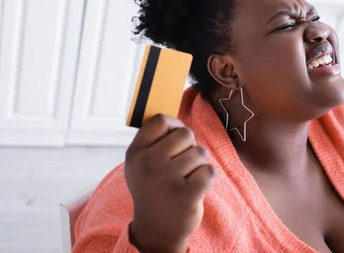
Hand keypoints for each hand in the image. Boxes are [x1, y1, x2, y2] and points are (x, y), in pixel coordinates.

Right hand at [125, 114, 214, 252]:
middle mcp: (148, 165)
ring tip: (186, 179)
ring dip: (198, 164)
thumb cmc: (152, 188)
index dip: (174, 125)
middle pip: (185, 134)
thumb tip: (170, 114)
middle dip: (189, 146)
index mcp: (135, 153)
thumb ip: (152, 139)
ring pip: (199, 152)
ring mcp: (166, 180)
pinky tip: (196, 188)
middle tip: (181, 165)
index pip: (160, 120)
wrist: (156, 229)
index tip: (175, 138)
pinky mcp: (186, 196)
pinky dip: (207, 177)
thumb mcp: (140, 163)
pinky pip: (208, 171)